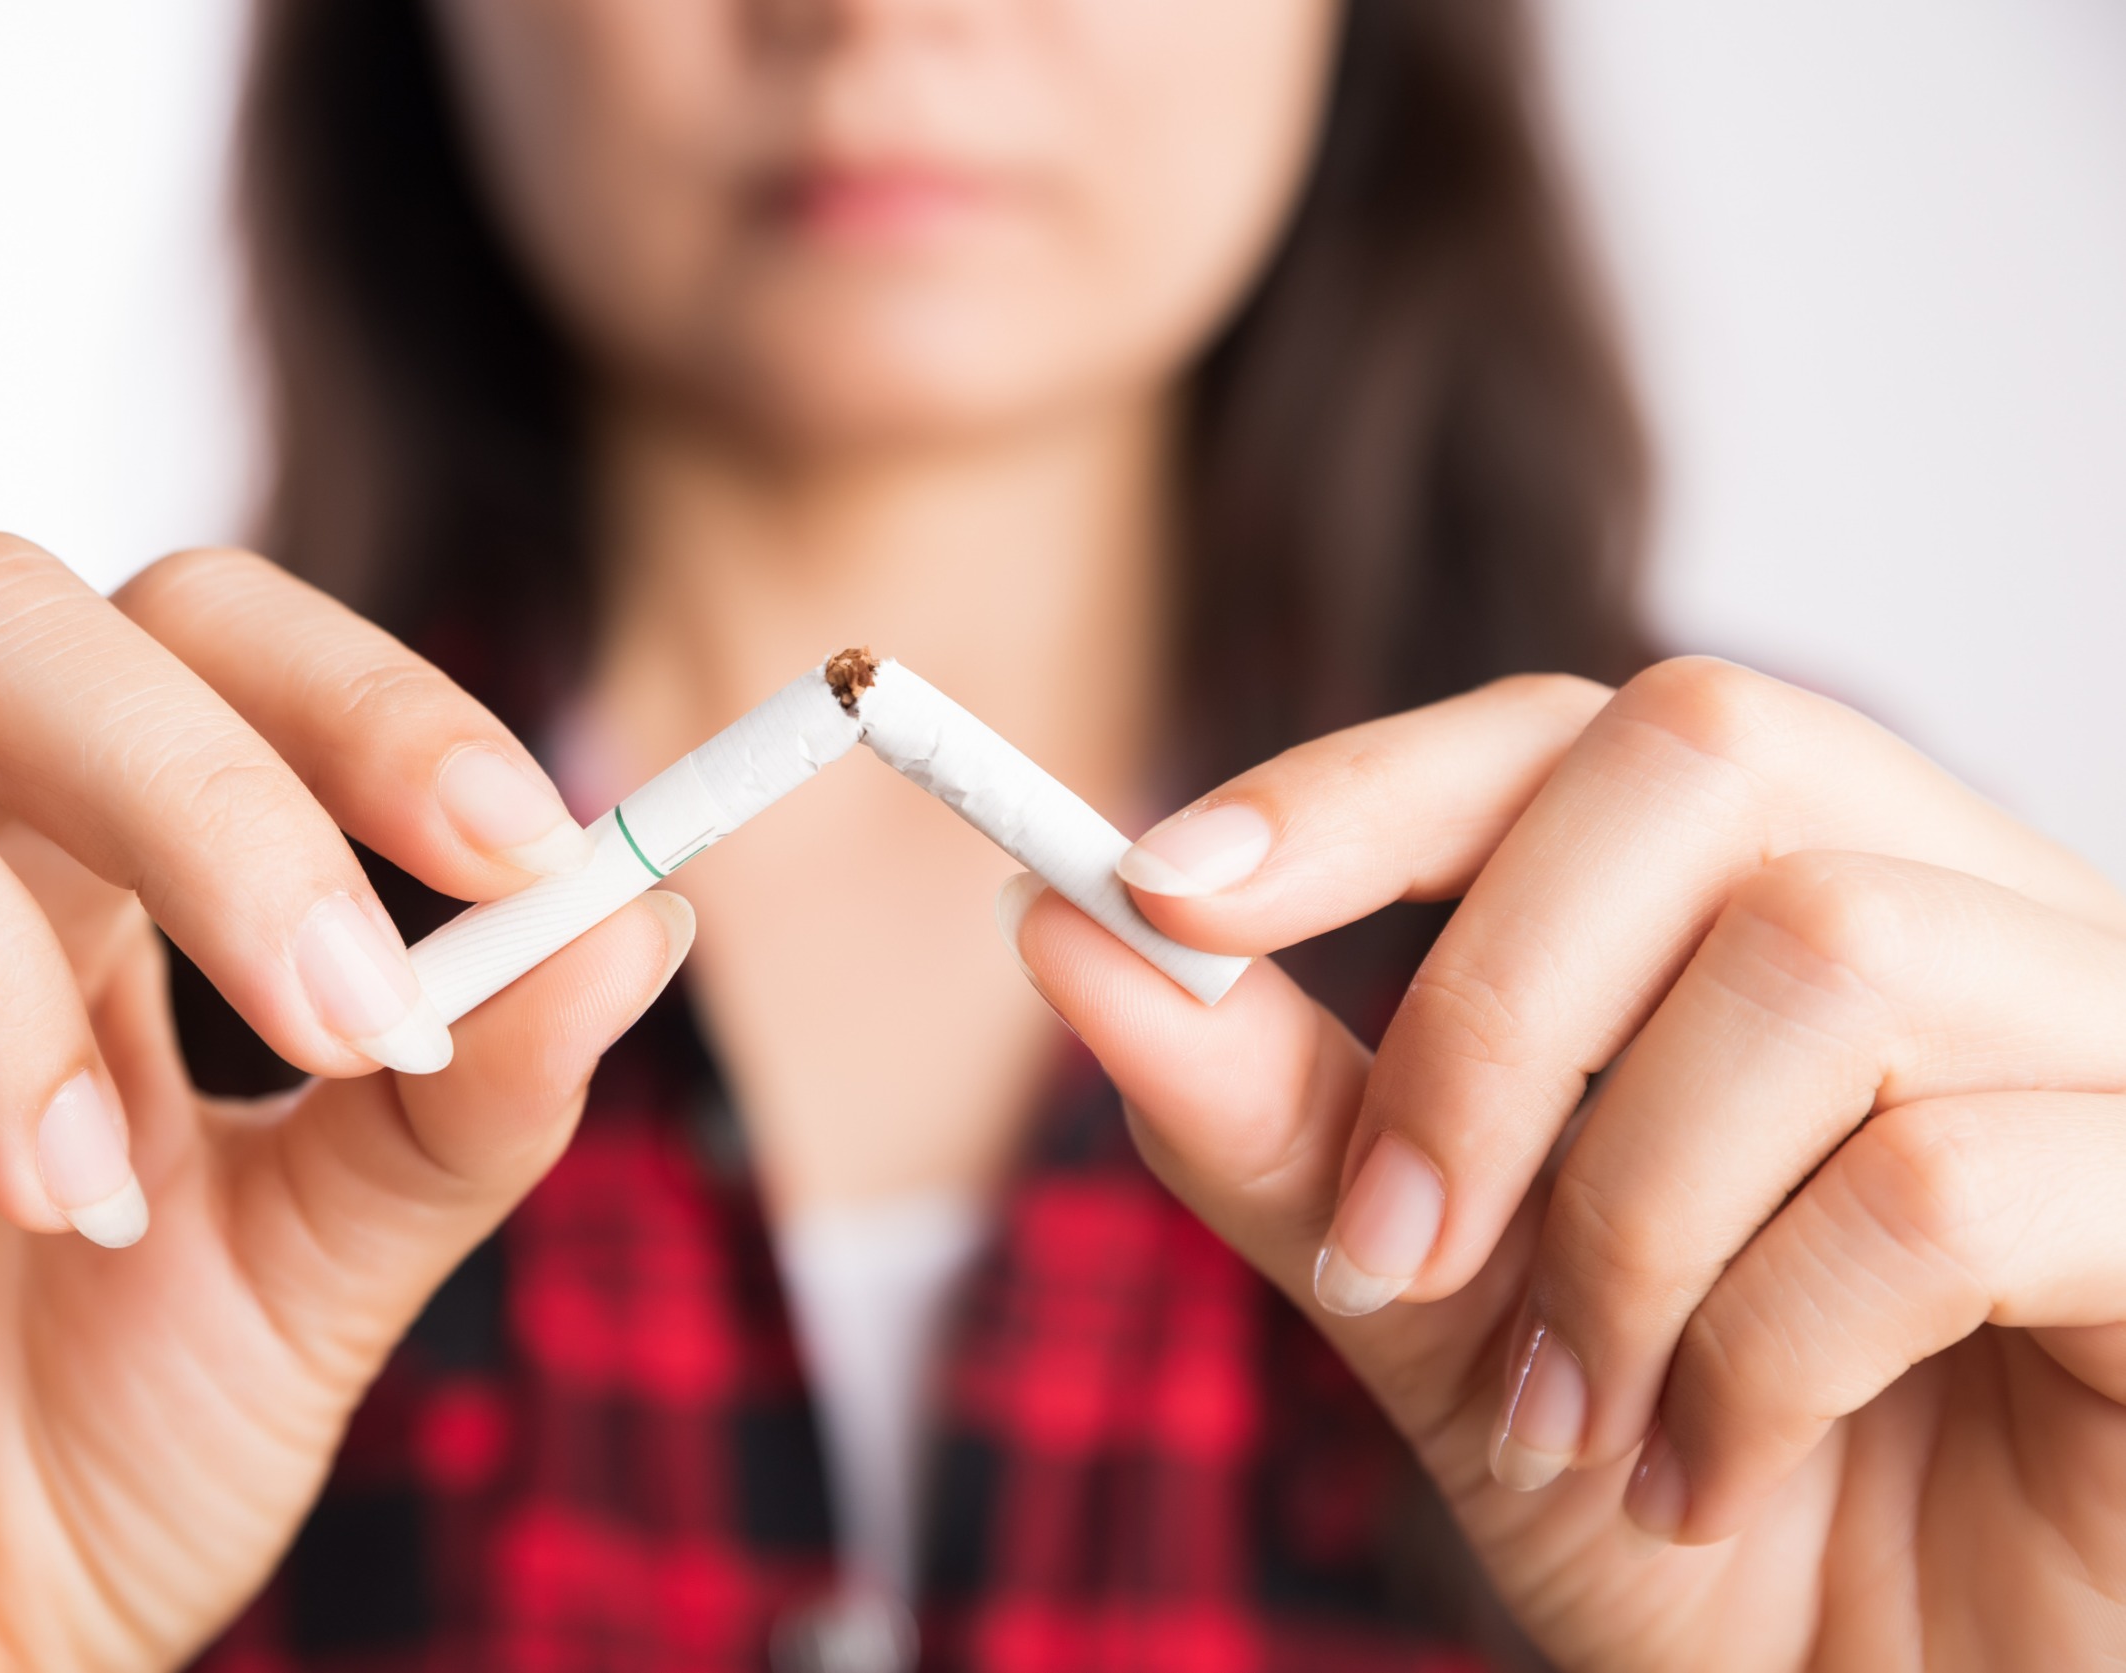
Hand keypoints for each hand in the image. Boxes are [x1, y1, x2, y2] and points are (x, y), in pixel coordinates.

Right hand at [0, 535, 690, 1670]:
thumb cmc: (124, 1441)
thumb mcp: (333, 1262)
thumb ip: (471, 1095)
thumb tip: (642, 917)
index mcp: (75, 855)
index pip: (194, 626)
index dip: (358, 692)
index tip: (527, 845)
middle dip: (194, 787)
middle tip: (342, 1014)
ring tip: (85, 1197)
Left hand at [1002, 659, 2125, 1670]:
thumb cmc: (1694, 1509)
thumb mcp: (1444, 1311)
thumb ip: (1285, 1123)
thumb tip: (1073, 935)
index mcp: (1796, 902)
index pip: (1576, 727)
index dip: (1362, 779)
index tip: (1154, 884)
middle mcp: (1973, 914)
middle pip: (1701, 754)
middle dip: (1488, 1014)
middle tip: (1394, 1251)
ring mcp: (2109, 1043)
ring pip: (1821, 957)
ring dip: (1624, 1224)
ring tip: (1583, 1418)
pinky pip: (1950, 1176)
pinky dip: (1764, 1346)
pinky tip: (1710, 1472)